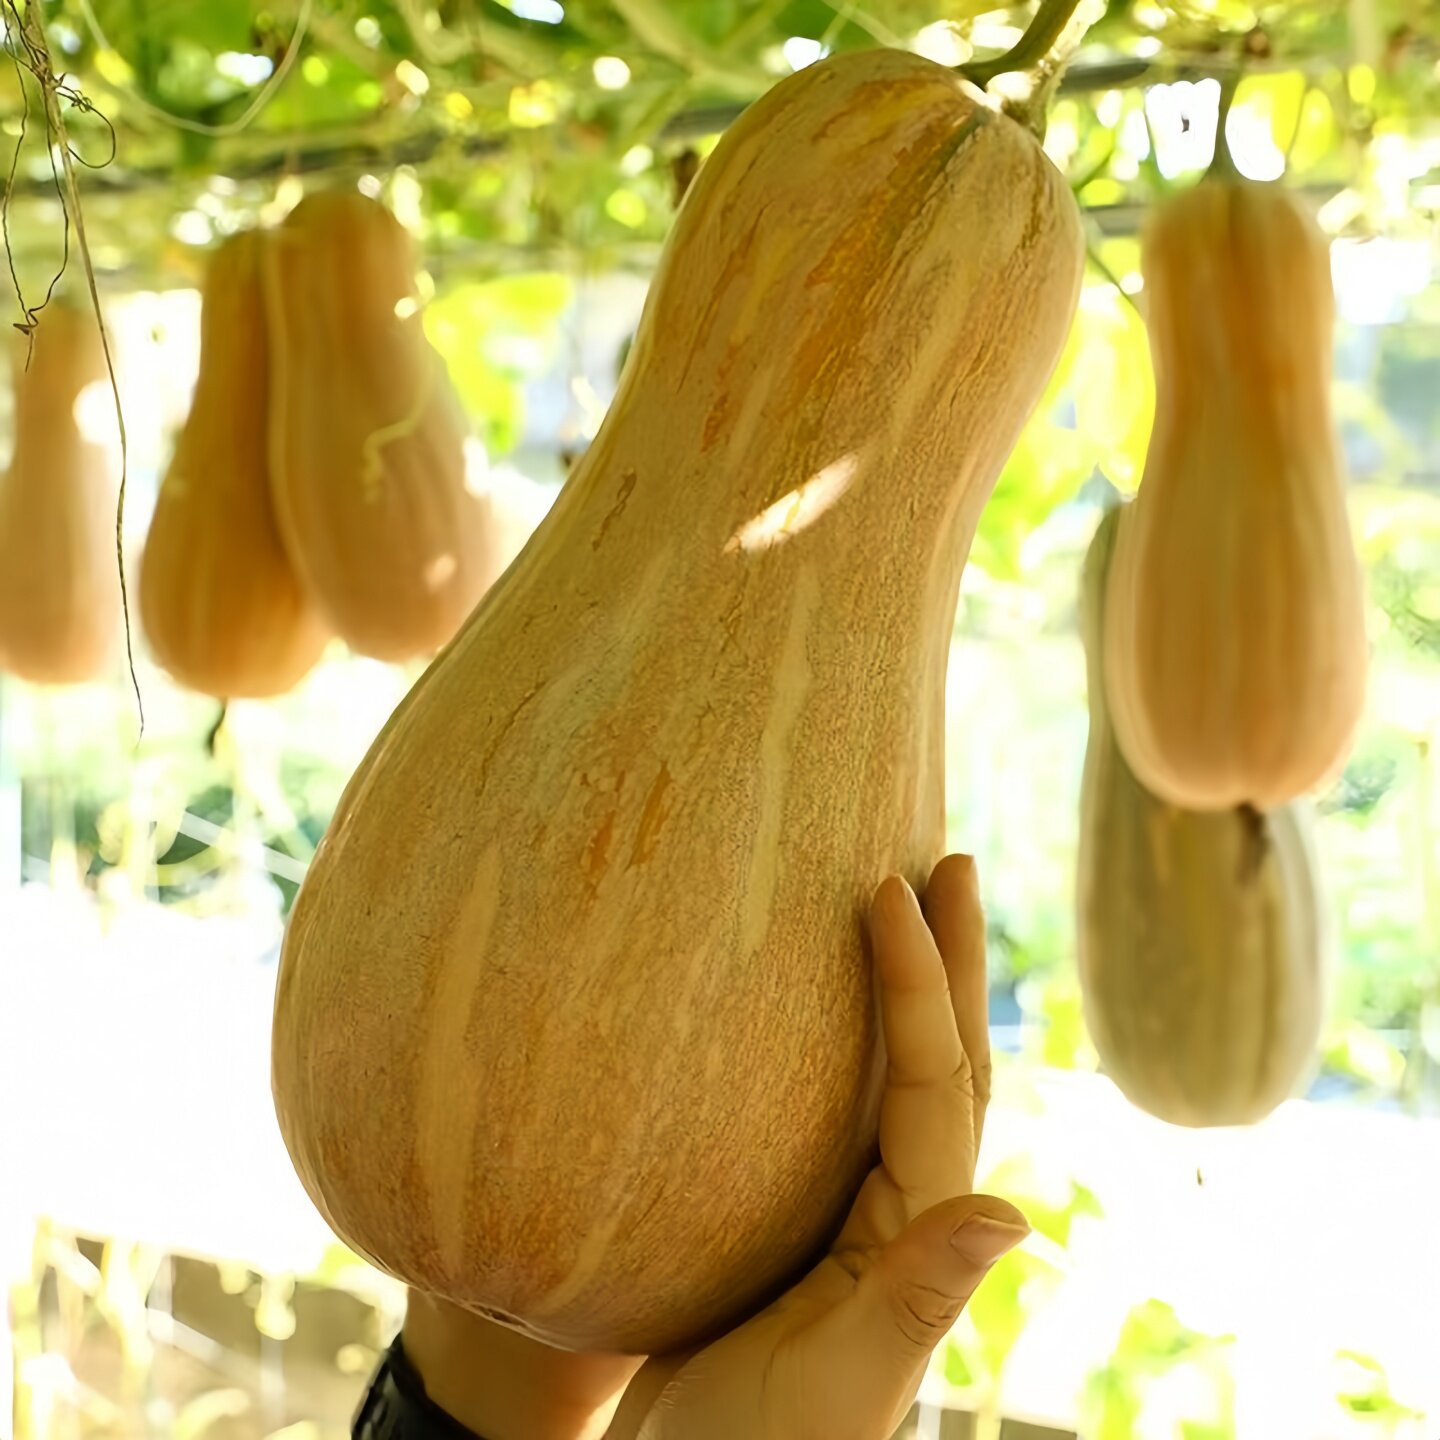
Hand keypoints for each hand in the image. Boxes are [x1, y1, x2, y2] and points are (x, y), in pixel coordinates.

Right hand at [605, 854, 1026, 1439]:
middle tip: (944, 862)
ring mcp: (850, 1212)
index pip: (931, 1081)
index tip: (888, 891)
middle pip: (938, 1059)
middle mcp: (898, 1211)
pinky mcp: (796, 1218)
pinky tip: (811, 1006)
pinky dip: (842, 1040)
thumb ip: (915, 1298)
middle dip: (948, 960)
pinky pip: (833, 1106)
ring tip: (897, 905)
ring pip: (893, 1075)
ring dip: (908, 988)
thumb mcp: (839, 1384)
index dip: (916, 983)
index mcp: (912, 1235)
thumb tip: (1017, 1209)